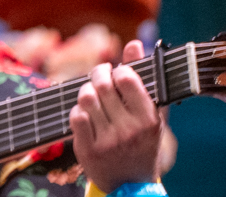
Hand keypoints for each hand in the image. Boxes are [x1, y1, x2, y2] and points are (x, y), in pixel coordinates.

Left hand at [70, 39, 163, 190]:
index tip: (118, 73)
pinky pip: (75, 116)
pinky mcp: (88, 149)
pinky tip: (86, 114)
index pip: (127, 78)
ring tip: (93, 94)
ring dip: (86, 90)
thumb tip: (134, 43)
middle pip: (103, 85)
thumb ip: (142, 77)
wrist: (131, 184)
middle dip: (98, 74)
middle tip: (100, 75)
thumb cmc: (142, 141)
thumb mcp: (150, 113)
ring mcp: (107, 141)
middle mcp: (129, 130)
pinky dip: (78, 110)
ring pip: (86, 98)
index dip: (119, 70)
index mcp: (149, 120)